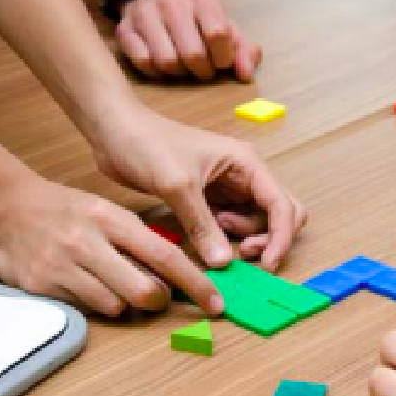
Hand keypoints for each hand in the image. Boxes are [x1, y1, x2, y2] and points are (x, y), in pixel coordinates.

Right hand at [0, 176, 222, 315]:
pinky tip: (86, 286)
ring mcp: (62, 267)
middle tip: (158, 298)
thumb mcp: (108, 212)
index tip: (215, 303)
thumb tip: (179, 271)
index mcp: (111, 219)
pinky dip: (95, 305)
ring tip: (112, 284)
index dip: (195, 283)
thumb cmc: (68, 211)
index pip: (165, 256)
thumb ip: (140, 239)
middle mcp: (87, 242)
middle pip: (143, 291)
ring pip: (115, 306)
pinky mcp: (42, 287)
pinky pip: (86, 310)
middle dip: (158, 302)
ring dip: (124, 304)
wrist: (7, 208)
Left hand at [94, 109, 306, 270]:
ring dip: (246, 237)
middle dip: (270, 238)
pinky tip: (205, 235)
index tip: (267, 264)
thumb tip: (223, 262)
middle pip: (281, 213)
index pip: (281, 204)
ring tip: (214, 234)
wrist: (115, 130)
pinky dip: (228, 237)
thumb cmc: (146, 143)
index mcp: (247, 163)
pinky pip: (233, 224)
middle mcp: (245, 175)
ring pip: (258, 222)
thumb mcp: (177, 185)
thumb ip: (202, 224)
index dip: (281, 237)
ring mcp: (230, 187)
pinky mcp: (212, 199)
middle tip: (242, 253)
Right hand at [115, 0, 260, 81]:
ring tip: (183, 66)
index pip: (218, 34)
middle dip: (203, 70)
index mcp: (202, 0)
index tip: (221, 62)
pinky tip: (163, 64)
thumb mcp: (224, 24)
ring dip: (180, 72)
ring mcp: (145, 14)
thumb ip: (243, 49)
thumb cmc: (195, 15)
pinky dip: (157, 72)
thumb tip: (246, 75)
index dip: (223, 57)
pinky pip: (143, 63)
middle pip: (193, 53)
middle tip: (203, 69)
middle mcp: (172, 3)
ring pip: (167, 61)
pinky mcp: (124, 29)